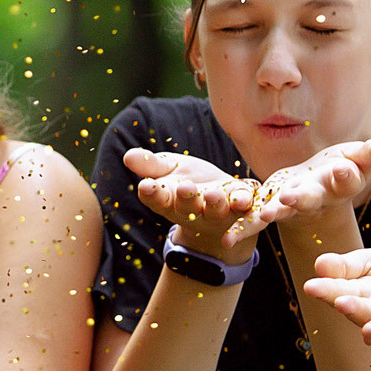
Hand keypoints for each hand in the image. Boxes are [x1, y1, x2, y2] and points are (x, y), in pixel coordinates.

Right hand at [123, 146, 271, 263]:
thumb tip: (128, 156)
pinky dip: (243, 206)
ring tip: (213, 195)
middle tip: (184, 188)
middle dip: (185, 199)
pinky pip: (243, 212)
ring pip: (215, 211)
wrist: (223, 204)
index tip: (146, 186)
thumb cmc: (190, 183)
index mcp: (169, 201)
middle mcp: (192, 211)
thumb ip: (151, 166)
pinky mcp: (241, 211)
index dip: (151, 194)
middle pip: (186, 207)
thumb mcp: (170, 170)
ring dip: (214, 205)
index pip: (157, 199)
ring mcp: (217, 213)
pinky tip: (243, 200)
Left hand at [253, 138, 370, 227]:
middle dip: (301, 198)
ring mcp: (291, 206)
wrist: (316, 188)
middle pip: (310, 198)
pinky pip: (254, 219)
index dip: (347, 175)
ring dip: (272, 213)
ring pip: (282, 211)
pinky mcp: (270, 208)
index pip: (347, 179)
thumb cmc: (338, 170)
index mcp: (338, 184)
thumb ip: (367, 154)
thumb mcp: (354, 158)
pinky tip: (229, 239)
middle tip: (292, 198)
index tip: (345, 169)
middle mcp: (315, 198)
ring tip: (265, 216)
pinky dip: (243, 228)